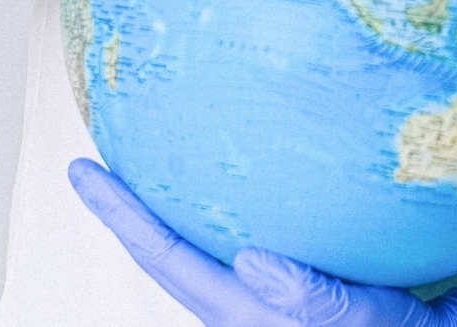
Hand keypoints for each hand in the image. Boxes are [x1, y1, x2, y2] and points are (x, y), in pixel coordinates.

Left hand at [69, 159, 456, 325]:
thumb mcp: (372, 321)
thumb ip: (315, 299)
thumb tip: (250, 262)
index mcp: (247, 314)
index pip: (167, 257)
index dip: (120, 212)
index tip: (83, 168)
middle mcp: (242, 301)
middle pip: (169, 246)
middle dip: (131, 202)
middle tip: (101, 150)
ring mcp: (260, 290)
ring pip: (200, 240)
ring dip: (172, 200)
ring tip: (159, 147)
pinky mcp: (289, 276)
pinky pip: (237, 232)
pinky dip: (223, 195)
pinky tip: (246, 161)